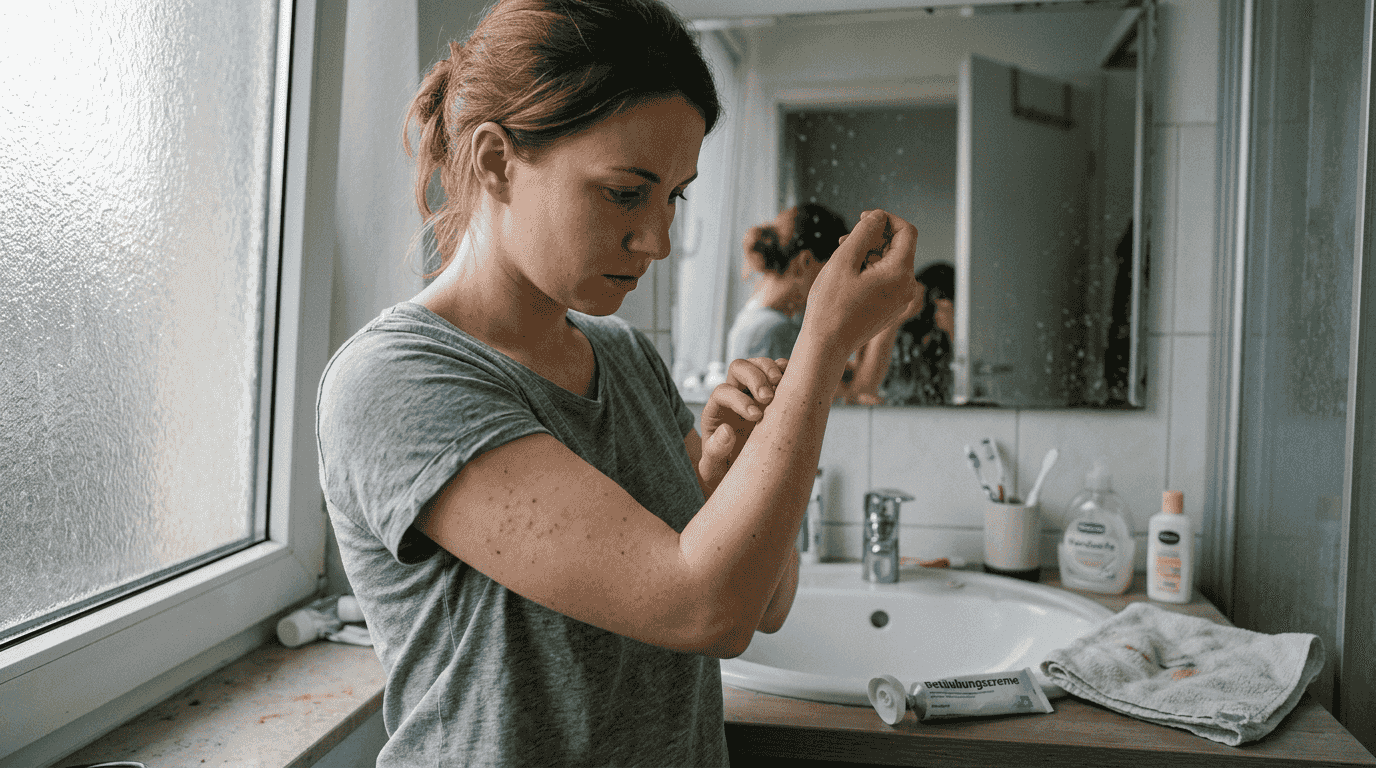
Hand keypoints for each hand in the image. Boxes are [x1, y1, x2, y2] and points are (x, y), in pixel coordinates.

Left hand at [697, 357, 786, 494]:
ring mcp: (754, 392)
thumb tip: (727, 430)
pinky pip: (779, 371)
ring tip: (783, 385)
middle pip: (739, 368)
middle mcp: (734, 396)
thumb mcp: (712, 470)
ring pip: (759, 364)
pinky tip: (795, 381)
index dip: (738, 400)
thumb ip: (714, 452)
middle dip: (754, 378)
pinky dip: (788, 370)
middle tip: (768, 397)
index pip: (723, 392)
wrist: (745, 478)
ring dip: (771, 369)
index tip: (756, 416)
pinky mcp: (774, 393)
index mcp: (716, 411)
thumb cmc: (725, 473)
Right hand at [805, 210, 920, 353]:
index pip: (907, 232)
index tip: (863, 219)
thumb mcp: (844, 260)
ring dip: (870, 254)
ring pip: (891, 264)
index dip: (886, 220)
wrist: (827, 346)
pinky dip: (871, 271)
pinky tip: (849, 276)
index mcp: (900, 273)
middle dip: (874, 238)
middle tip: (844, 241)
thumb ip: (864, 232)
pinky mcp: (892, 309)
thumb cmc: (831, 305)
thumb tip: (878, 217)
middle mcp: (907, 288)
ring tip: (843, 258)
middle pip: (899, 247)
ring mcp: (901, 301)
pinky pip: (888, 280)